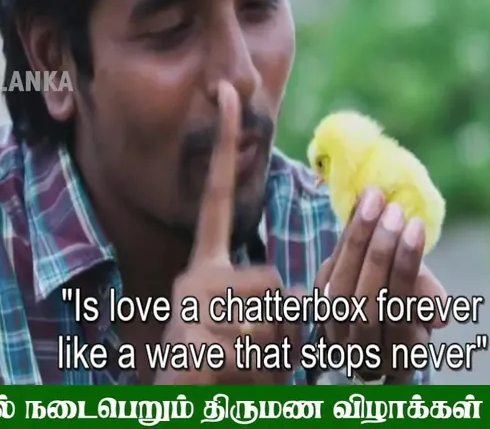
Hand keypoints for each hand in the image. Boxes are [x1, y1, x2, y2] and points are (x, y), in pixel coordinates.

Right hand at [154, 82, 298, 384]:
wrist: (178, 411)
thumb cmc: (218, 379)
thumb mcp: (243, 330)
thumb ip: (268, 305)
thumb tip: (312, 302)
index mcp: (204, 268)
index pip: (218, 197)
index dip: (223, 146)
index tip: (227, 93)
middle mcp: (194, 278)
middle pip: (278, 283)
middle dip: (285, 329)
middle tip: (252, 355)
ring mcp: (193, 308)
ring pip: (277, 318)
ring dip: (276, 356)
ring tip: (241, 372)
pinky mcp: (198, 339)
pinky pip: (262, 347)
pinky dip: (261, 375)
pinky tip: (231, 382)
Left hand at [314, 187, 448, 383]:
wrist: (375, 310)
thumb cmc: (409, 305)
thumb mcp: (425, 305)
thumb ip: (429, 300)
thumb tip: (441, 315)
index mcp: (399, 356)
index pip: (399, 315)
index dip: (405, 270)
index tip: (416, 227)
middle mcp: (362, 352)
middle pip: (365, 304)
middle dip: (379, 253)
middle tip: (393, 210)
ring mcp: (334, 335)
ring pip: (339, 290)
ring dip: (356, 242)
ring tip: (374, 201)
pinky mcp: (315, 309)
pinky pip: (324, 275)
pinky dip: (342, 242)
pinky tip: (357, 209)